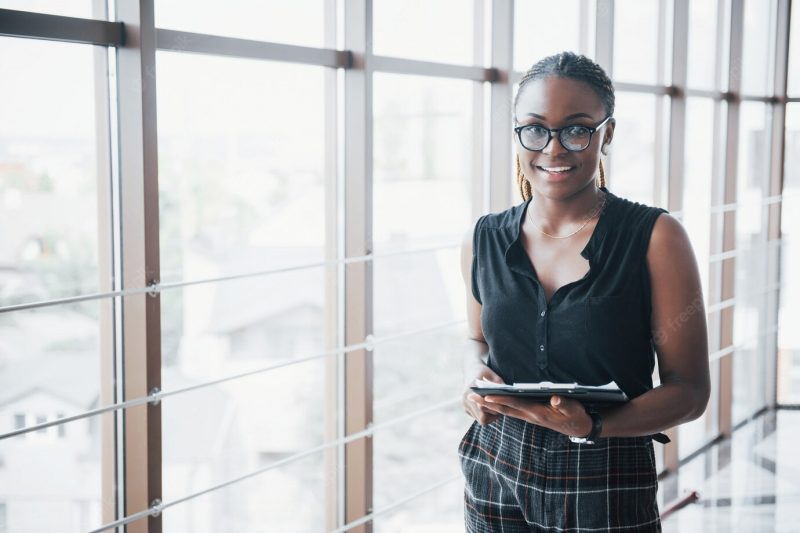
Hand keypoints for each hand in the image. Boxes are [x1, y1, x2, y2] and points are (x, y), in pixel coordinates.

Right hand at [462, 364, 504, 425]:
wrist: (471, 370)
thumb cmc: (484, 372)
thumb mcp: (494, 376)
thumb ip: (500, 387)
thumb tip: (511, 397)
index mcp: (469, 392)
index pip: (482, 408)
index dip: (494, 408)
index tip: (503, 406)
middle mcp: (465, 402)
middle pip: (483, 418)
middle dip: (494, 414)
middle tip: (504, 408)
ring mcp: (465, 407)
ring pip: (481, 420)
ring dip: (491, 415)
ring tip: (499, 406)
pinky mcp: (467, 410)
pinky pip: (479, 417)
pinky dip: (487, 414)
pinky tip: (492, 406)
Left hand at [476, 394, 592, 436]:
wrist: (579, 428)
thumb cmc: (577, 416)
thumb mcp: (575, 409)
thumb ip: (565, 403)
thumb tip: (556, 397)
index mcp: (538, 413)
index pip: (516, 405)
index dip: (501, 400)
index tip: (486, 396)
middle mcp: (530, 416)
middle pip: (504, 408)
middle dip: (487, 402)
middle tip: (470, 396)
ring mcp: (528, 417)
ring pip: (505, 410)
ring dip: (489, 404)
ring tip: (475, 396)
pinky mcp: (530, 415)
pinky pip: (510, 411)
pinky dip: (499, 405)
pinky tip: (491, 400)